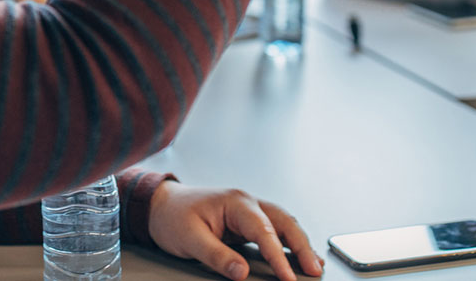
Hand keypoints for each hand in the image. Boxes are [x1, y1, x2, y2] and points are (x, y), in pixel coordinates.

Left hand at [148, 182, 322, 280]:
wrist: (160, 205)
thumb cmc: (172, 216)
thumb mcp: (189, 239)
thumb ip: (217, 255)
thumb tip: (242, 273)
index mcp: (235, 202)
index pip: (264, 231)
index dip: (278, 257)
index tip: (288, 278)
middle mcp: (247, 203)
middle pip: (284, 222)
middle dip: (302, 247)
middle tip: (314, 271)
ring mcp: (249, 210)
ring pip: (284, 225)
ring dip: (300, 244)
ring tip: (315, 266)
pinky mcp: (247, 222)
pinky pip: (275, 231)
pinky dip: (289, 243)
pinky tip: (300, 256)